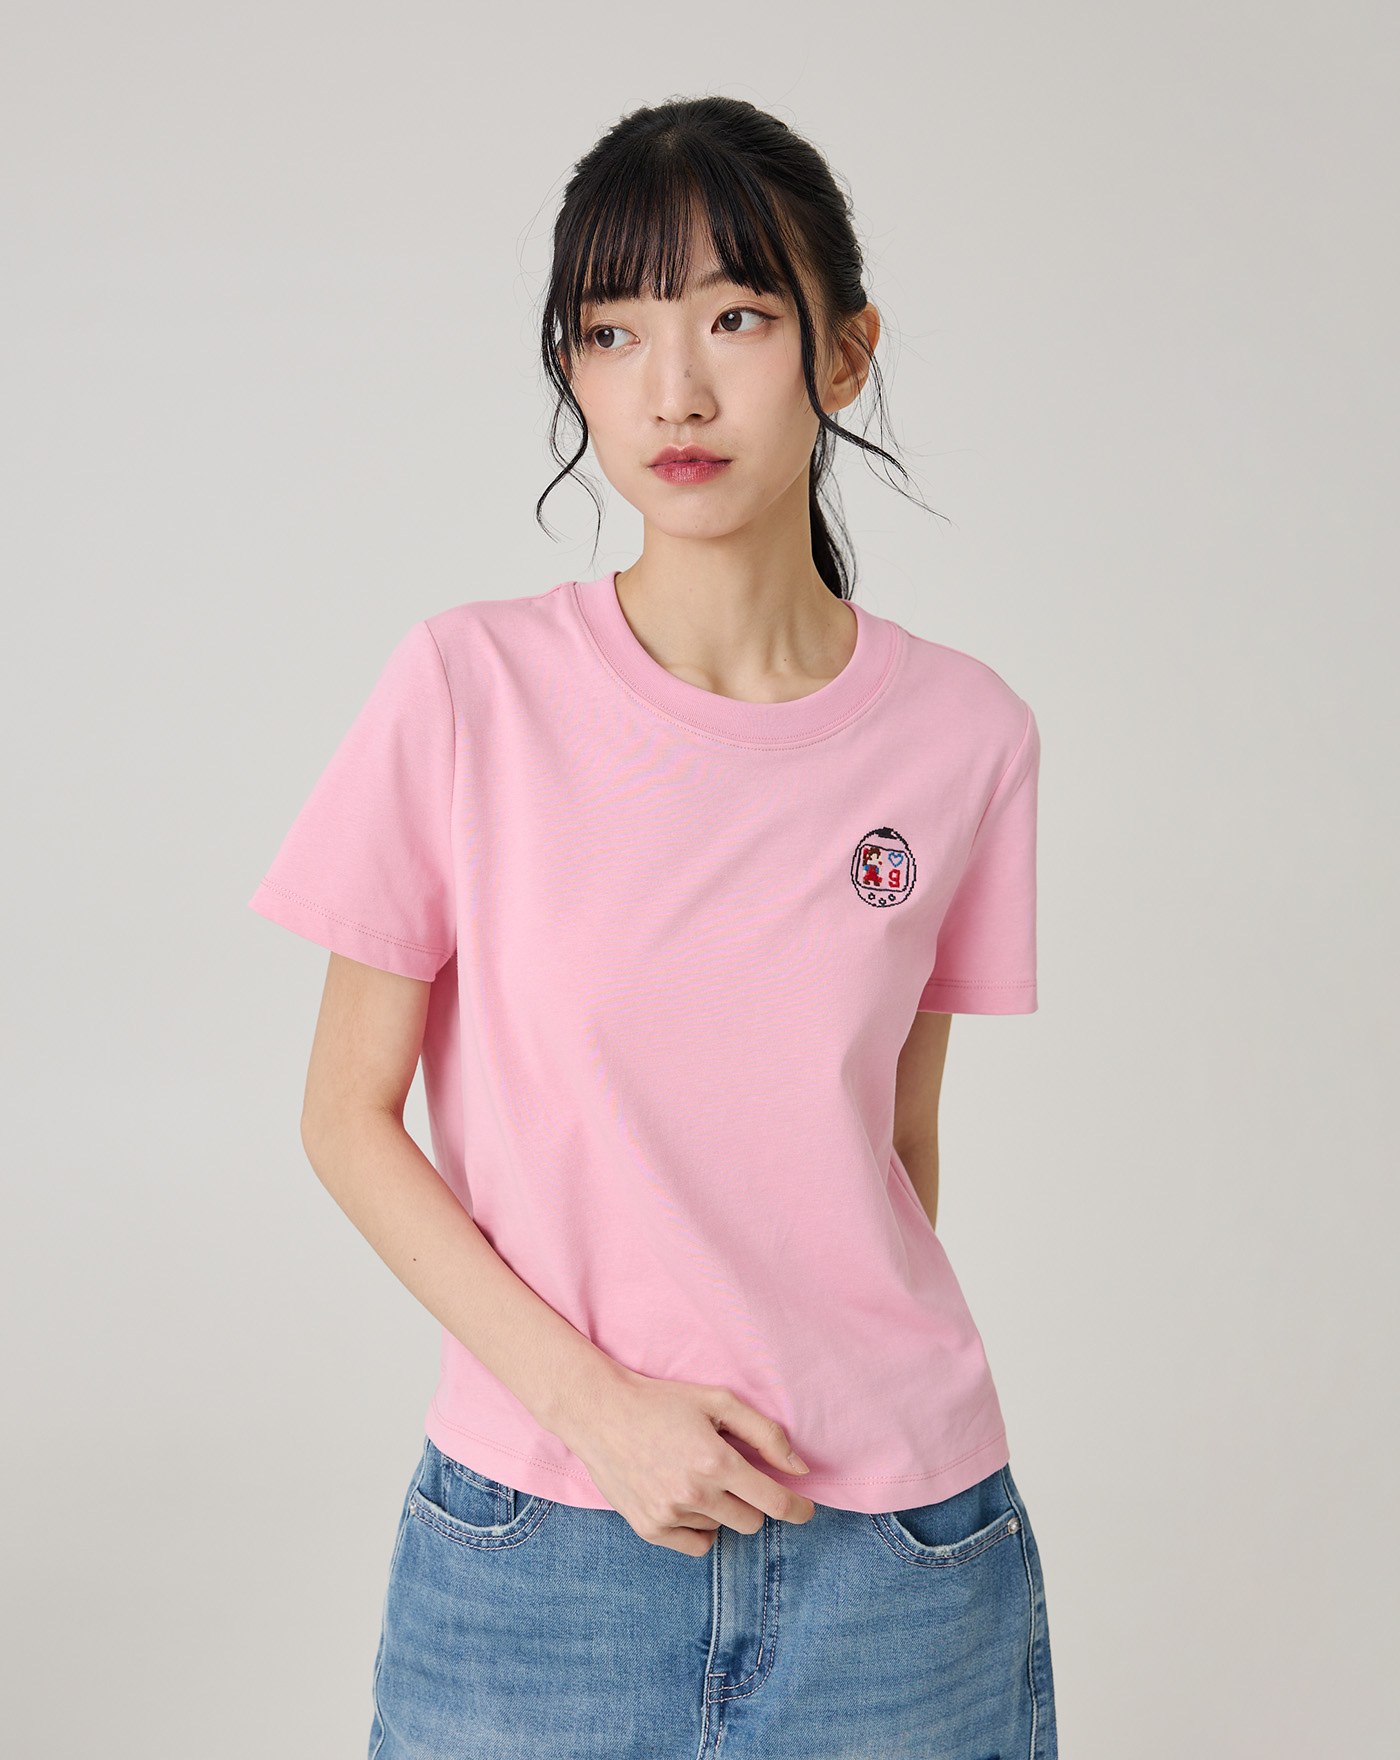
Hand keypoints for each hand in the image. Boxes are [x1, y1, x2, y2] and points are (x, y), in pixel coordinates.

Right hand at [558, 1364, 816, 1554]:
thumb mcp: (718, 1401)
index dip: (798, 1509)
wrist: (601, 1413)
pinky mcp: (649, 1529)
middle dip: (753, 1502)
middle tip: (735, 1477)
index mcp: (716, 1461)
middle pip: (751, 1521)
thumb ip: (765, 1433)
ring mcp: (669, 1515)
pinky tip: (685, 1499)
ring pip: (721, 1528)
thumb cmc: (663, 1402)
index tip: (806, 1509)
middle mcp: (694, 1494)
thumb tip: (800, 1469)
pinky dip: (699, 1527)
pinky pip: (696, 1545)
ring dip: (720, 1509)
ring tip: (694, 1475)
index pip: (774, 1502)